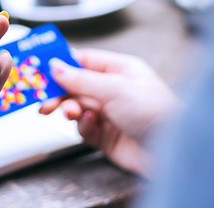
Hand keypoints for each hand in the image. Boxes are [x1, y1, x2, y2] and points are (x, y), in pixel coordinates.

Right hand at [39, 49, 181, 176]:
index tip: (41, 69)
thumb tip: (56, 66)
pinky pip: (84, 128)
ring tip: (71, 113)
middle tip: (45, 100)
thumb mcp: (115, 88)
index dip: (62, 65)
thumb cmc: (156, 112)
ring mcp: (110, 113)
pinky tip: (94, 126)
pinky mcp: (106, 135)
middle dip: (60, 93)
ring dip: (70, 110)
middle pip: (76, 86)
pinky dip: (84, 127)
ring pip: (77, 107)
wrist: (171, 152)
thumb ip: (81, 79)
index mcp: (120, 70)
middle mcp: (114, 90)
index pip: (84, 61)